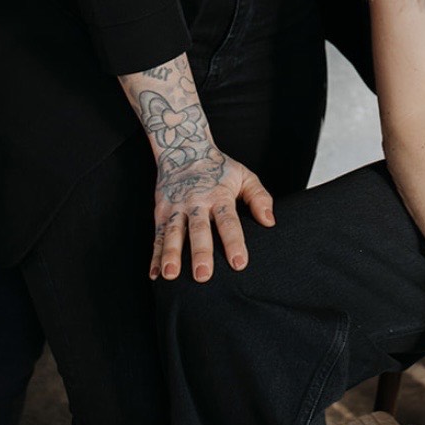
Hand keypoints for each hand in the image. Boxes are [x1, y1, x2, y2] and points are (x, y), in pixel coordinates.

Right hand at [151, 145, 274, 282]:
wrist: (184, 149)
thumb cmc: (219, 168)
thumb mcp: (244, 176)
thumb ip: (259, 197)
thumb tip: (270, 222)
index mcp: (219, 195)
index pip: (228, 221)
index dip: (234, 242)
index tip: (239, 263)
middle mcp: (196, 202)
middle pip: (199, 229)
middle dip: (200, 252)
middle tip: (203, 275)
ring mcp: (176, 207)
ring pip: (173, 233)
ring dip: (171, 254)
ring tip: (170, 275)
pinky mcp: (161, 212)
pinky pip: (157, 236)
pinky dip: (154, 256)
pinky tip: (155, 274)